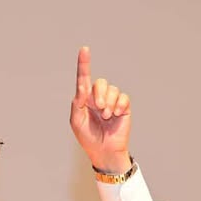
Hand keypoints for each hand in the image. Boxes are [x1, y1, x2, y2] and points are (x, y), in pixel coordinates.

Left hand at [69, 46, 131, 172]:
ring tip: (107, 116)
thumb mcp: (77, 121)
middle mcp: (98, 97)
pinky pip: (123, 97)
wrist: (104, 151)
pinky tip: (116, 114)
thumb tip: (82, 87)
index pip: (84, 79)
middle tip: (99, 108)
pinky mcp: (123, 107)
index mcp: (85, 100)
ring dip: (109, 104)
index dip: (84, 64)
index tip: (84, 49)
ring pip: (113, 90)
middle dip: (99, 94)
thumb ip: (77, 103)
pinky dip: (119, 105)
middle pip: (100, 83)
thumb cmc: (88, 138)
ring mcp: (112, 102)